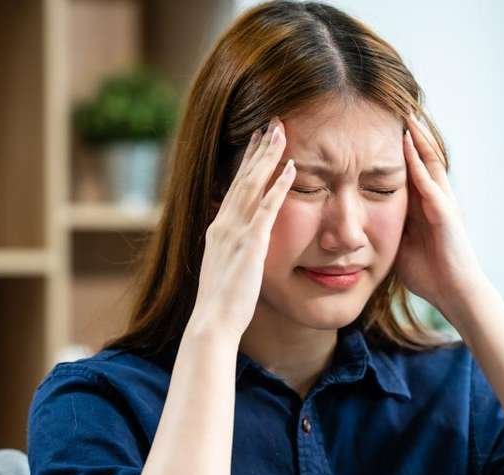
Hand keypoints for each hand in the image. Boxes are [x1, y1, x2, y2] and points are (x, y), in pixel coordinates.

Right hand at [189, 118, 295, 339]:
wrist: (213, 322)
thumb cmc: (222, 304)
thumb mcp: (227, 270)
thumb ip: (235, 252)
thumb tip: (243, 247)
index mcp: (218, 230)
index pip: (234, 187)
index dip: (247, 162)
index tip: (257, 141)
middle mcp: (223, 225)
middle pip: (242, 178)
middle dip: (257, 149)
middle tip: (270, 123)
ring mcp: (235, 233)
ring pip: (252, 185)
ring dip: (267, 157)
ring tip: (280, 132)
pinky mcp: (250, 245)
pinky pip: (267, 208)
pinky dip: (279, 186)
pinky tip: (291, 168)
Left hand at [394, 112, 489, 318]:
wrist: (454, 293)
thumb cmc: (428, 274)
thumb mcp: (398, 245)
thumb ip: (385, 229)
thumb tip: (359, 224)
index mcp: (423, 205)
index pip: (409, 168)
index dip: (397, 149)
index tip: (380, 129)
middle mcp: (435, 198)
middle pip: (423, 157)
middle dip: (411, 135)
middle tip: (397, 108)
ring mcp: (443, 203)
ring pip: (429, 162)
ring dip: (417, 140)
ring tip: (406, 115)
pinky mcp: (446, 213)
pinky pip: (430, 183)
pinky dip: (419, 163)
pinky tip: (407, 146)